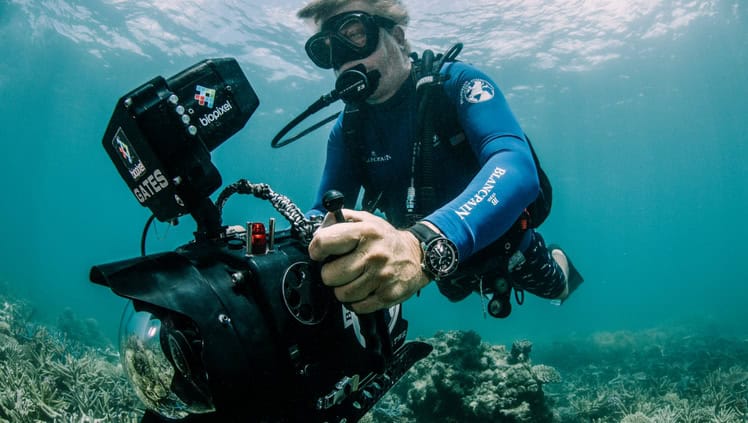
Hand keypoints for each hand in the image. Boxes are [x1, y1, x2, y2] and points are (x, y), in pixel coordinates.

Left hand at [308, 209, 429, 313]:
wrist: (418, 256)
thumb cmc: (386, 239)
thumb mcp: (366, 219)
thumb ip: (341, 219)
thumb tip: (319, 230)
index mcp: (365, 232)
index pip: (324, 242)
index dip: (316, 250)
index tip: (320, 254)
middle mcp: (373, 254)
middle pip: (329, 275)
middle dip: (331, 274)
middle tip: (341, 269)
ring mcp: (381, 277)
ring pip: (342, 294)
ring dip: (343, 289)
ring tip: (353, 280)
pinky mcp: (387, 295)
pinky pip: (358, 306)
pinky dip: (356, 302)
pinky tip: (363, 290)